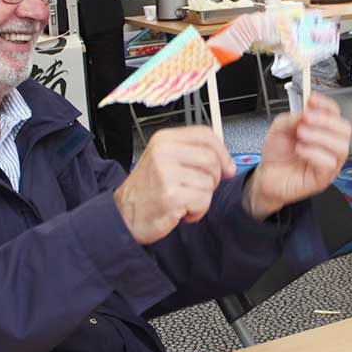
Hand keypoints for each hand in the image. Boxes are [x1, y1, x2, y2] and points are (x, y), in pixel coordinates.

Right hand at [113, 127, 235, 244]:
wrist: (124, 215)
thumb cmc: (147, 190)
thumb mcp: (164, 160)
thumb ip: (192, 154)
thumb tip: (227, 162)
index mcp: (163, 140)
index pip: (205, 135)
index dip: (222, 152)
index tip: (227, 167)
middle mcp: (164, 152)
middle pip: (212, 160)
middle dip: (212, 179)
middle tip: (196, 189)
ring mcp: (166, 174)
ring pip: (209, 183)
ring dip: (202, 198)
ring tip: (183, 200)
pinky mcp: (171, 196)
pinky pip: (203, 201)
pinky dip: (197, 211)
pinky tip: (181, 211)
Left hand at [243, 94, 350, 220]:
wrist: (267, 176)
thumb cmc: (277, 154)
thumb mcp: (280, 128)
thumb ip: (293, 118)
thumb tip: (307, 112)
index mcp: (322, 131)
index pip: (335, 113)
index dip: (326, 105)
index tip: (312, 99)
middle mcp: (329, 146)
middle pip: (345, 129)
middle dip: (326, 120)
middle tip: (307, 118)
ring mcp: (329, 163)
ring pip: (341, 147)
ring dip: (319, 136)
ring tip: (301, 134)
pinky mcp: (323, 178)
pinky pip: (329, 164)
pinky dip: (314, 153)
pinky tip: (300, 150)